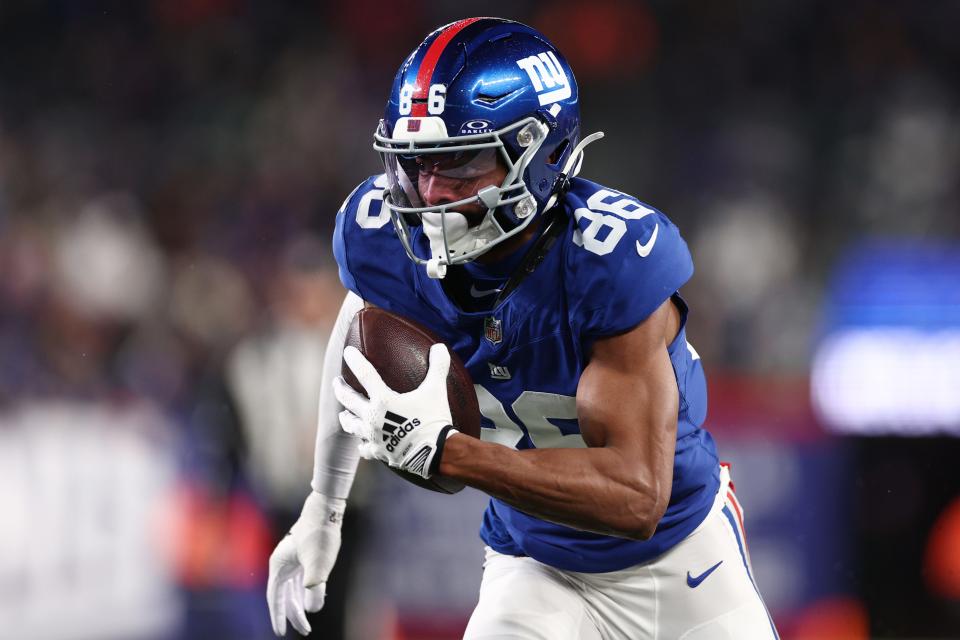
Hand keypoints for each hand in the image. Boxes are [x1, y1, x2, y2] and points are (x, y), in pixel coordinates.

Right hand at [266, 492, 345, 635]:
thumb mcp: (318, 563)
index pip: (275, 598)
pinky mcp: (302, 557)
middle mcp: (282, 565)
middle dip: (293, 615)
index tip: (281, 633)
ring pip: (292, 590)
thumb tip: (311, 609)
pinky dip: (304, 594)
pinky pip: (300, 582)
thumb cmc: (319, 534)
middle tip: (304, 631)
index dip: (278, 616)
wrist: (326, 509)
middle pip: (284, 596)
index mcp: (278, 566)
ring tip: (307, 623)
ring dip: (299, 606)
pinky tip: (311, 602)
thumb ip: (314, 587)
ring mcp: (291, 561)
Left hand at [333, 344, 456, 477]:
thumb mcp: (437, 390)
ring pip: (351, 425)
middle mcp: (373, 417)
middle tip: (337, 382)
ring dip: (346, 417)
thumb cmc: (434, 419)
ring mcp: (373, 436)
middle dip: (340, 389)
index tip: (348, 352)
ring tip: (343, 414)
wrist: (437, 452)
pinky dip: (362, 444)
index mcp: (384, 400)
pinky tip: (362, 443)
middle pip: (349, 400)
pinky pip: (365, 448)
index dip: (355, 360)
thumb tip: (440, 347)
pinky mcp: (380, 452)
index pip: (365, 374)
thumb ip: (437, 367)